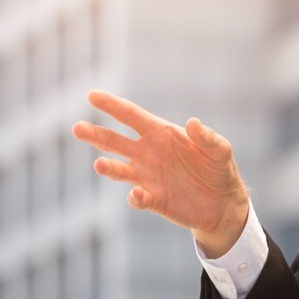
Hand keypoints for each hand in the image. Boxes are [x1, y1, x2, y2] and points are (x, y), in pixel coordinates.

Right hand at [72, 89, 248, 256]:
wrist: (222, 204)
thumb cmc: (219, 170)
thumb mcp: (220, 151)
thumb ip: (207, 137)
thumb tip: (192, 123)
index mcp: (162, 134)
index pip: (132, 116)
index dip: (112, 105)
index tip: (92, 95)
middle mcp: (149, 153)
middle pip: (116, 141)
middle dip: (96, 134)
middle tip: (76, 127)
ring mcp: (147, 176)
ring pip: (119, 169)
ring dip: (108, 167)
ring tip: (99, 165)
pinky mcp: (152, 199)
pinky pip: (136, 197)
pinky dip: (134, 197)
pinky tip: (138, 194)